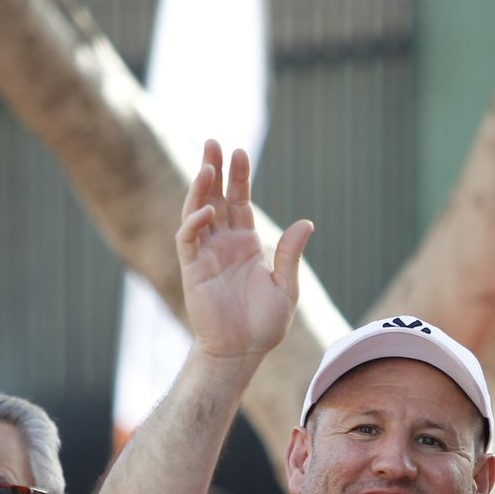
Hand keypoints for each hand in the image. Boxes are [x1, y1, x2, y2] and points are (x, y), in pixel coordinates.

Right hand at [176, 139, 313, 362]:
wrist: (241, 352)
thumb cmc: (264, 324)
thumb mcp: (286, 287)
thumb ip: (291, 255)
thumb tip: (306, 223)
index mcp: (246, 243)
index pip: (239, 201)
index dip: (239, 177)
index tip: (240, 152)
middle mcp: (224, 243)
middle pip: (215, 197)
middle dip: (213, 169)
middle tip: (212, 141)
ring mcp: (206, 254)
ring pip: (197, 211)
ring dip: (199, 188)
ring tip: (207, 164)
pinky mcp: (192, 268)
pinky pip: (188, 238)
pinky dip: (194, 222)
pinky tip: (207, 211)